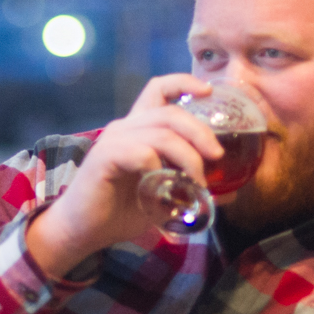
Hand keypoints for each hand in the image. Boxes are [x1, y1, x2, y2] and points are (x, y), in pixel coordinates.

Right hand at [25, 73, 224, 277]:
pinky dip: (159, 167)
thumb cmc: (120, 211)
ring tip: (198, 182)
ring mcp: (114, 141)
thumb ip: (190, 187)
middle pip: (170, 112)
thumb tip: (230, 192)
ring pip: (161, 133)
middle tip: (217, 156)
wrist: (83, 231)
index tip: (208, 90)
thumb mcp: (163, 197)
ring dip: (187, 156)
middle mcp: (125, 128)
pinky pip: (141, 152)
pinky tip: (163, 185)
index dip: (183, 82)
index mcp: (138, 129)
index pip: (158, 89)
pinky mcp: (104, 158)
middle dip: (200, 131)